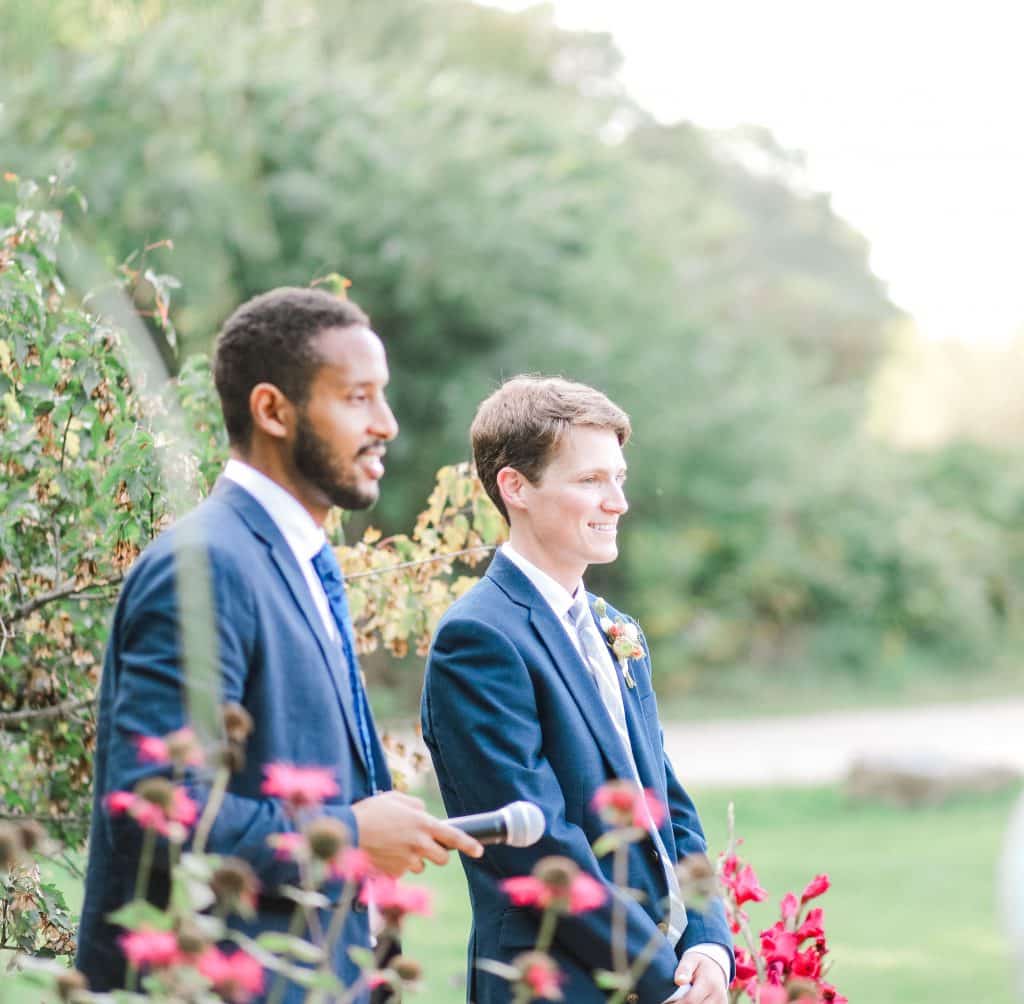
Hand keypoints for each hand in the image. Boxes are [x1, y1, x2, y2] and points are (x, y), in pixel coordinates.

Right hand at [352, 791, 483, 875]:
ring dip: (414, 859)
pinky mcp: (395, 873)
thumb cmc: (371, 811)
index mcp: (422, 824)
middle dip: (437, 853)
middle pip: (442, 858)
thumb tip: (424, 813)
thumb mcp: (395, 798)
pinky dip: (397, 865)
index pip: (453, 837)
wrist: (348, 833)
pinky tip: (385, 853)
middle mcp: (418, 844)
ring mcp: (407, 861)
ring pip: (421, 866)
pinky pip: (402, 871)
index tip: (479, 851)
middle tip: (424, 845)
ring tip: (396, 845)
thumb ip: (415, 806)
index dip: (469, 844)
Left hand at [673, 951, 727, 1003]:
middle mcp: (718, 996)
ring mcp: (721, 1003)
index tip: (667, 1001)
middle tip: (672, 1000)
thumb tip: (679, 981)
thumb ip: (684, 969)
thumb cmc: (699, 963)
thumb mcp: (691, 960)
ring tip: (680, 999)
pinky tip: (688, 1001)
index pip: (690, 1000)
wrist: (716, 968)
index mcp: (709, 982)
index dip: (677, 1003)